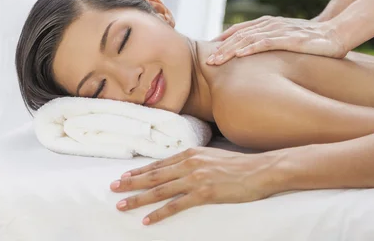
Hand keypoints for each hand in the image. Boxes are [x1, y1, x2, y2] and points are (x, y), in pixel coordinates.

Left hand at [110, 146, 279, 225]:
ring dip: (138, 198)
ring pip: (160, 190)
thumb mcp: (213, 156)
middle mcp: (190, 163)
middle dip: (131, 183)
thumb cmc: (240, 165)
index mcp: (191, 153)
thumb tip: (181, 167)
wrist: (260, 170)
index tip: (123, 176)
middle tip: (113, 189)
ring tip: (122, 205)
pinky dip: (159, 213)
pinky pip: (176, 205)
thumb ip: (195, 161)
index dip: (139, 171)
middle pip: (154, 175)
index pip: (159, 164)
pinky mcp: (204, 193)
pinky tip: (147, 220)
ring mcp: (196, 178)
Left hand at [207, 16, 347, 65]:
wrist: (338, 33)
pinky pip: (267, 43)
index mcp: (270, 24)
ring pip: (249, 38)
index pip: (241, 30)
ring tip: (216, 60)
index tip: (210, 51)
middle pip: (240, 35)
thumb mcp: (290, 40)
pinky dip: (251, 48)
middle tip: (206, 62)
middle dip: (222, 48)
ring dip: (230, 50)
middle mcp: (273, 24)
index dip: (224, 39)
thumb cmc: (314, 39)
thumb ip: (274, 43)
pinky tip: (240, 55)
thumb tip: (259, 57)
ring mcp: (281, 31)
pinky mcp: (291, 39)